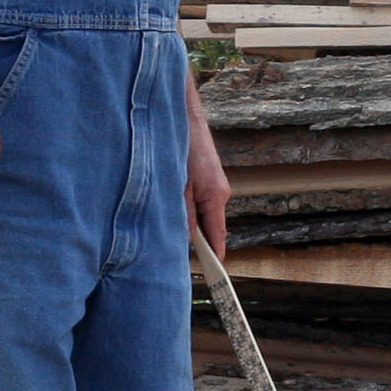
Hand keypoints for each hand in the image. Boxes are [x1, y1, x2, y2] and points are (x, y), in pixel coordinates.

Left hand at [185, 80, 230, 259]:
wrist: (185, 115)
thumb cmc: (183, 147)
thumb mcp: (178, 185)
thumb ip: (183, 213)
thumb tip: (186, 238)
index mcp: (216, 197)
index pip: (217, 235)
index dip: (214, 256)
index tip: (213, 274)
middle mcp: (219, 192)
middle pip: (209, 226)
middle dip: (197, 240)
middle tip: (180, 259)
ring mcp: (214, 185)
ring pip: (202, 213)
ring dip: (189, 222)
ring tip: (170, 232)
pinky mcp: (206, 177)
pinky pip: (199, 201)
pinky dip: (188, 209)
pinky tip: (175, 210)